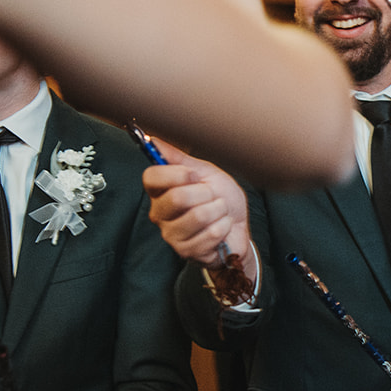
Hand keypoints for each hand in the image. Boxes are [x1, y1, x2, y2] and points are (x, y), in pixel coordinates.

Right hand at [142, 137, 255, 276]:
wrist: (238, 226)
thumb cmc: (220, 198)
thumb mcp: (205, 172)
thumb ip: (180, 158)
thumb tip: (154, 140)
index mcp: (161, 191)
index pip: (151, 177)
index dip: (176, 174)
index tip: (193, 175)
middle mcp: (160, 213)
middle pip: (176, 197)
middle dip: (205, 193)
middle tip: (212, 196)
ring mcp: (171, 233)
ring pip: (197, 216)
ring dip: (218, 210)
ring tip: (219, 211)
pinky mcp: (186, 251)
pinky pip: (209, 234)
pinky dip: (224, 226)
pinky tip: (222, 227)